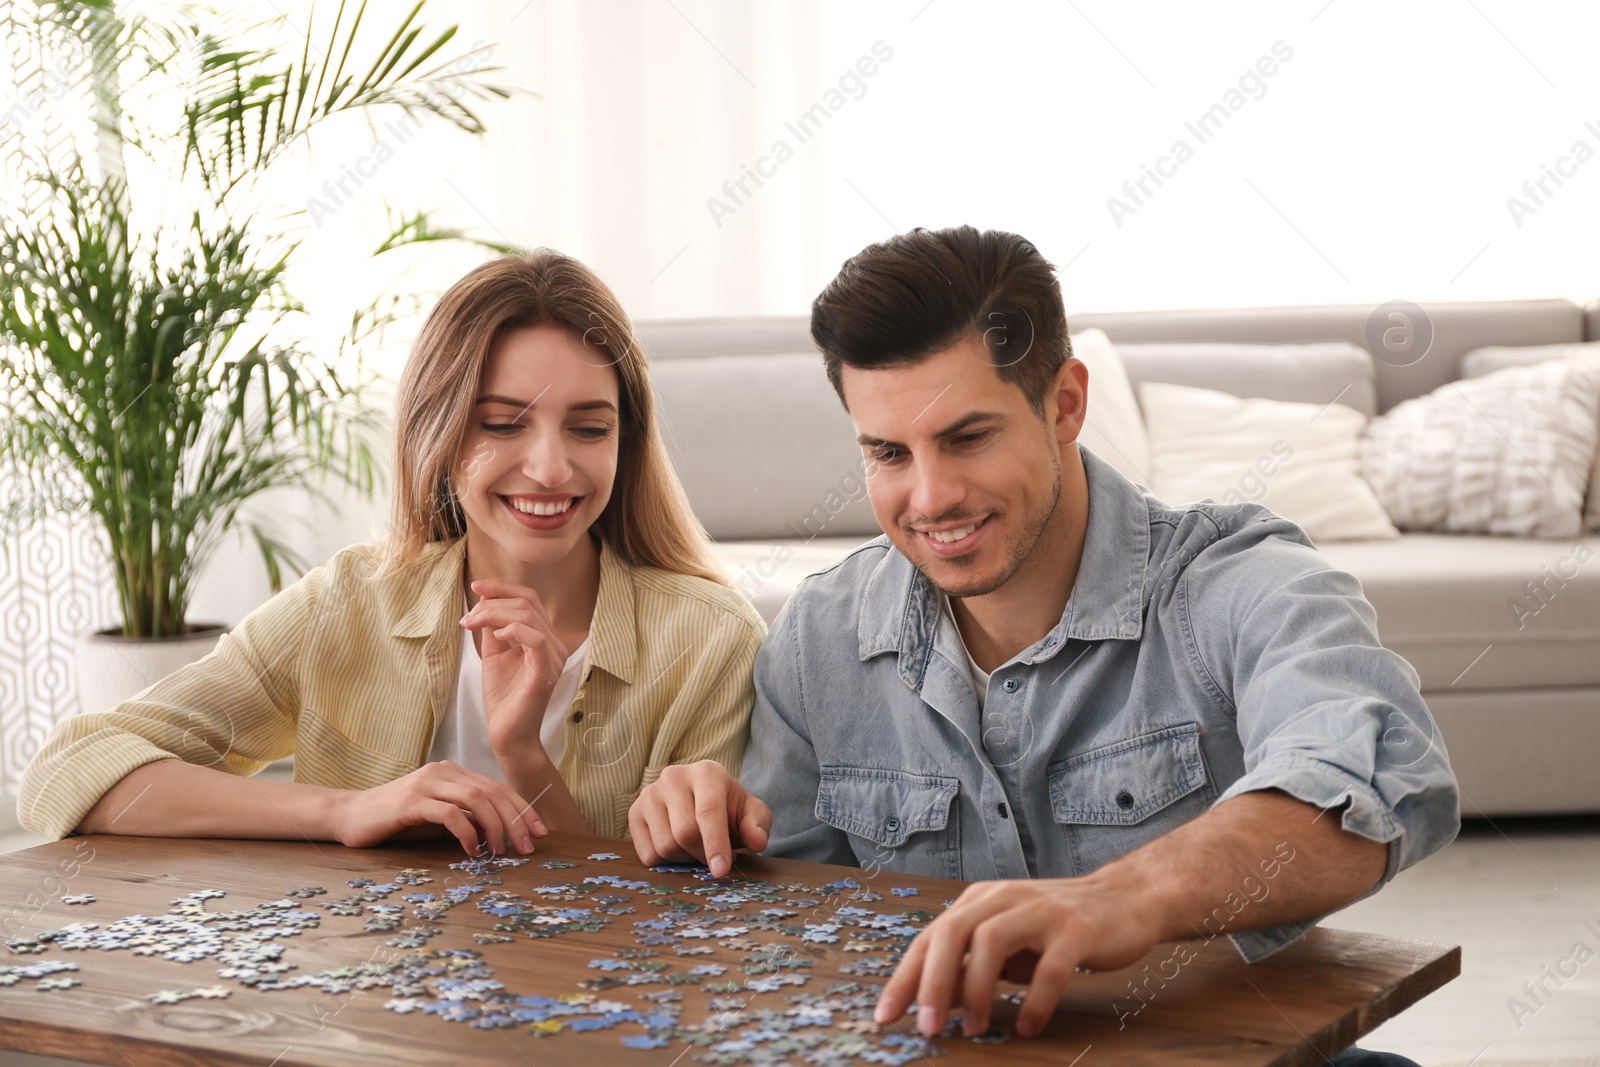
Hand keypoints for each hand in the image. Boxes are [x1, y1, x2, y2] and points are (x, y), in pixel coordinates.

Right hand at [333, 760, 547, 855]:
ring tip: (501, 851)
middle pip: (492, 792)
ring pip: (476, 799)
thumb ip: (466, 819)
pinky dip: (467, 832)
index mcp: (453, 773)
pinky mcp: (410, 802)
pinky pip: (449, 814)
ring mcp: (426, 784)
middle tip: (528, 847)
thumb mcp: (439, 818)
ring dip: (495, 826)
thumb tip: (502, 834)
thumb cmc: (398, 820)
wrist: (351, 816)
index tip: (539, 832)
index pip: (497, 788)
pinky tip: (472, 850)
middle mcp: (442, 772)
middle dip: (516, 820)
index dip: (522, 809)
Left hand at [461, 578, 568, 754]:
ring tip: (472, 625)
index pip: (529, 599)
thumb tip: (485, 602)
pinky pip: (535, 638)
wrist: (507, 733)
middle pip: (527, 602)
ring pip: (528, 616)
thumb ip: (494, 628)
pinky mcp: (546, 671)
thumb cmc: (503, 697)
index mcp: (544, 638)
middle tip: (468, 617)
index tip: (476, 587)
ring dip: (494, 614)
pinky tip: (496, 636)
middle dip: (493, 601)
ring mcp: (553, 657)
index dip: (503, 587)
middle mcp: (554, 644)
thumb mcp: (495, 654)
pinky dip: (513, 630)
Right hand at [627, 759, 771, 877]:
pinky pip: (647, 853)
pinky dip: (666, 862)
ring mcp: (649, 793)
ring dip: (685, 859)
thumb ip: (758, 825)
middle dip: (703, 854)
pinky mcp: (634, 812)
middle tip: (715, 857)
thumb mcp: (751, 813)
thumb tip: (757, 841)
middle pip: (685, 833)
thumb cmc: (729, 809)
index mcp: (706, 772)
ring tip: (696, 848)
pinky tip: (678, 848)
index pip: (708, 811)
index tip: (721, 871)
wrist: (702, 800)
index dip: (715, 844)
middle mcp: (673, 777)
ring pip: (665, 845)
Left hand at [875, 875, 1161, 1037]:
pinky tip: (1028, 1026)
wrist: (1125, 899)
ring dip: (975, 989)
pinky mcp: (1076, 930)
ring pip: (991, 941)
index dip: (905, 977)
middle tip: (926, 1027)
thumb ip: (973, 964)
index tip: (885, 1016)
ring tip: (973, 1028)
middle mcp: (1005, 898)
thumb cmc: (1057, 926)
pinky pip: (1050, 968)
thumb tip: (933, 1003)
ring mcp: (1041, 911)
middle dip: (931, 982)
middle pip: (952, 932)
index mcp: (981, 900)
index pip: (930, 937)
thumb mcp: (1008, 941)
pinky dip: (1034, 1000)